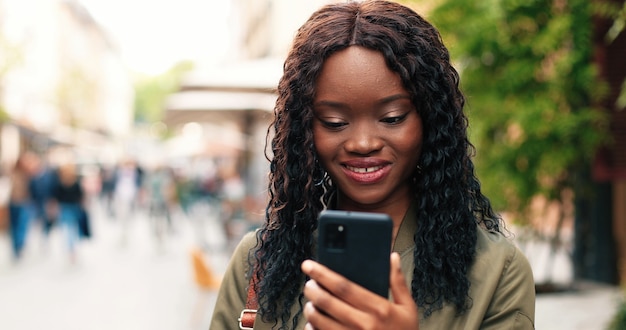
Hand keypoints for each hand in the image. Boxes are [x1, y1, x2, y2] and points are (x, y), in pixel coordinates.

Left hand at [301, 252, 418, 329]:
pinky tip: (313, 323)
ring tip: (310, 302)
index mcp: (378, 309)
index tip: (309, 265)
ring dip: (310, 309)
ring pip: (320, 321)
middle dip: (312, 290)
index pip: (344, 286)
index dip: (323, 274)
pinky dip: (312, 329)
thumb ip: (398, 282)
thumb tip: (392, 257)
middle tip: (308, 284)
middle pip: (327, 302)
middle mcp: (363, 324)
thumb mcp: (407, 308)